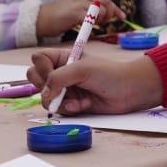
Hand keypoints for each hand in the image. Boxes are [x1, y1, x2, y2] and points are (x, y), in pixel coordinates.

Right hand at [27, 51, 162, 115]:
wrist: (130, 91)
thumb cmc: (109, 73)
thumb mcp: (81, 69)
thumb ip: (58, 78)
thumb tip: (44, 95)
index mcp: (63, 58)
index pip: (38, 59)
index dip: (41, 68)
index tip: (52, 73)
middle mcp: (61, 73)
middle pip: (35, 79)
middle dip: (46, 87)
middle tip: (60, 90)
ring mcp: (65, 89)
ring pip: (45, 98)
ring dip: (61, 101)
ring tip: (78, 101)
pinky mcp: (72, 104)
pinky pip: (59, 109)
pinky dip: (70, 108)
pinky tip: (84, 105)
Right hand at [36, 0, 123, 37]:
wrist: (40, 19)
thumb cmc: (58, 16)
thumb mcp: (75, 7)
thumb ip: (89, 8)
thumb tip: (104, 14)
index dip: (115, 8)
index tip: (122, 17)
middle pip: (106, 1)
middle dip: (110, 12)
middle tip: (104, 22)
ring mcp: (78, 3)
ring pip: (101, 9)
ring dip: (102, 19)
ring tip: (94, 24)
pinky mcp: (74, 13)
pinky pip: (92, 17)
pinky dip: (94, 23)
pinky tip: (89, 26)